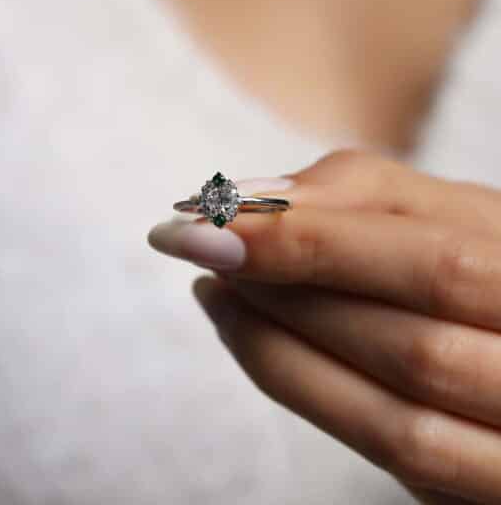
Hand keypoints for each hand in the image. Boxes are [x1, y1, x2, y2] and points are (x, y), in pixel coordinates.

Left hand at [148, 150, 500, 503]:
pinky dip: (300, 386)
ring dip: (278, 341)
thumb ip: (371, 195)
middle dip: (288, 288)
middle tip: (198, 241)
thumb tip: (256, 196)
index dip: (312, 240)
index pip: (433, 263)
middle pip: (410, 342)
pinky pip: (392, 450)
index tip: (213, 213)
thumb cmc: (496, 269)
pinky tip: (242, 333)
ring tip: (213, 283)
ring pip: (394, 411)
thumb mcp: (460, 216)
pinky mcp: (483, 487)